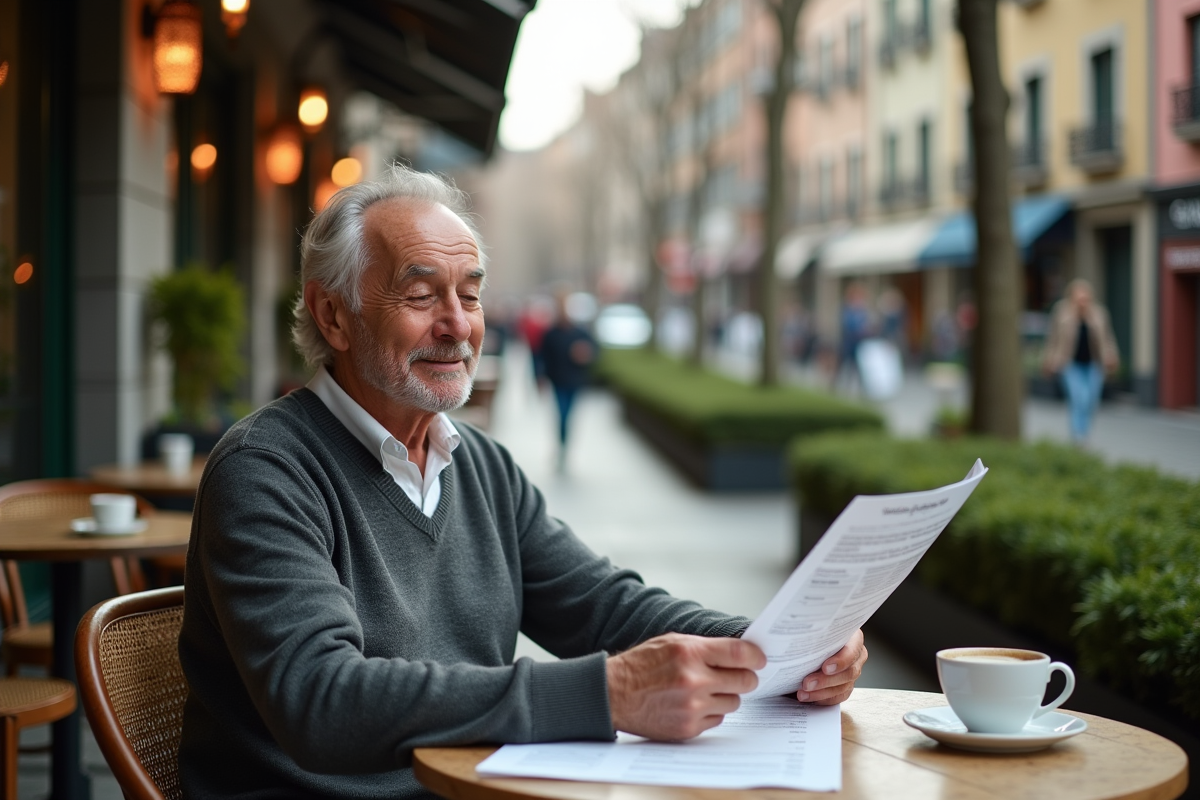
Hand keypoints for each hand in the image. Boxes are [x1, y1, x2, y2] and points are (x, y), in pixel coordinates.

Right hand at [606, 634, 764, 740]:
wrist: (613, 694)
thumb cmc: (642, 665)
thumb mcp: (672, 642)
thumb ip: (705, 646)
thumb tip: (740, 652)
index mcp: (689, 653)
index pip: (739, 653)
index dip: (755, 656)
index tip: (760, 659)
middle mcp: (693, 680)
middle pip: (744, 680)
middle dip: (744, 677)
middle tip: (738, 675)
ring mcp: (692, 707)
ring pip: (733, 702)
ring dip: (725, 695)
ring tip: (706, 689)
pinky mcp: (688, 727)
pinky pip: (718, 720)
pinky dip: (711, 712)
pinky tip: (694, 704)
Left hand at [795, 628, 866, 704]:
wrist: (808, 644)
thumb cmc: (811, 635)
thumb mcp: (813, 629)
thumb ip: (811, 634)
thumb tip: (794, 638)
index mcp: (853, 638)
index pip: (853, 650)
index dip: (841, 661)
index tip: (825, 667)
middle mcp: (856, 656)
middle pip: (849, 672)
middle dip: (826, 680)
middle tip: (807, 683)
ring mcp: (852, 673)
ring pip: (843, 687)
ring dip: (821, 692)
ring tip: (802, 693)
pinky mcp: (845, 686)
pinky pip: (837, 697)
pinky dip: (822, 698)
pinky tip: (808, 697)